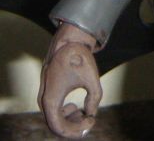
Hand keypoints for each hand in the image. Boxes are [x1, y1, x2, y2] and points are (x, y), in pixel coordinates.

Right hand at [38, 23, 101, 138]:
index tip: (91, 121)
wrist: (69, 40)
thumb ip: (94, 99)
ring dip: (68, 121)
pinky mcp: (47, 90)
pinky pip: (52, 109)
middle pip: (55, 125)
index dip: (76, 130)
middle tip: (89, 120)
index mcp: (51, 99)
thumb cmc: (79, 58)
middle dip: (74, 126)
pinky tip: (75, 107)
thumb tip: (91, 113)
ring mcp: (43, 94)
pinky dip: (63, 113)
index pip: (59, 128)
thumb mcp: (92, 78)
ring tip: (83, 114)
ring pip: (53, 118)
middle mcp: (43, 99)